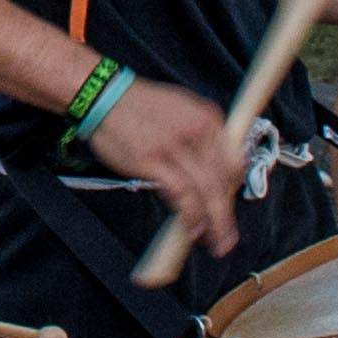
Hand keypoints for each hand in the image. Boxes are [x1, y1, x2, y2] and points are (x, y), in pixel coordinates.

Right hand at [83, 72, 250, 244]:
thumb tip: (213, 172)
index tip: (227, 207)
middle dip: (226, 214)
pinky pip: (180, 193)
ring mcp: (174, 145)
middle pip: (222, 180)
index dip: (233, 190)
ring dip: (213, 222)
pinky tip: (191, 229)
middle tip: (228, 239)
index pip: (234, 162)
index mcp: (208, 118)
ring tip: (215, 243)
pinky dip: (189, 214)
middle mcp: (197, 131)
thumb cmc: (141, 106)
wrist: (104, 94)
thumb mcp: (183, 109)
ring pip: (204, 190)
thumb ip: (202, 136)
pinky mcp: (151, 159)